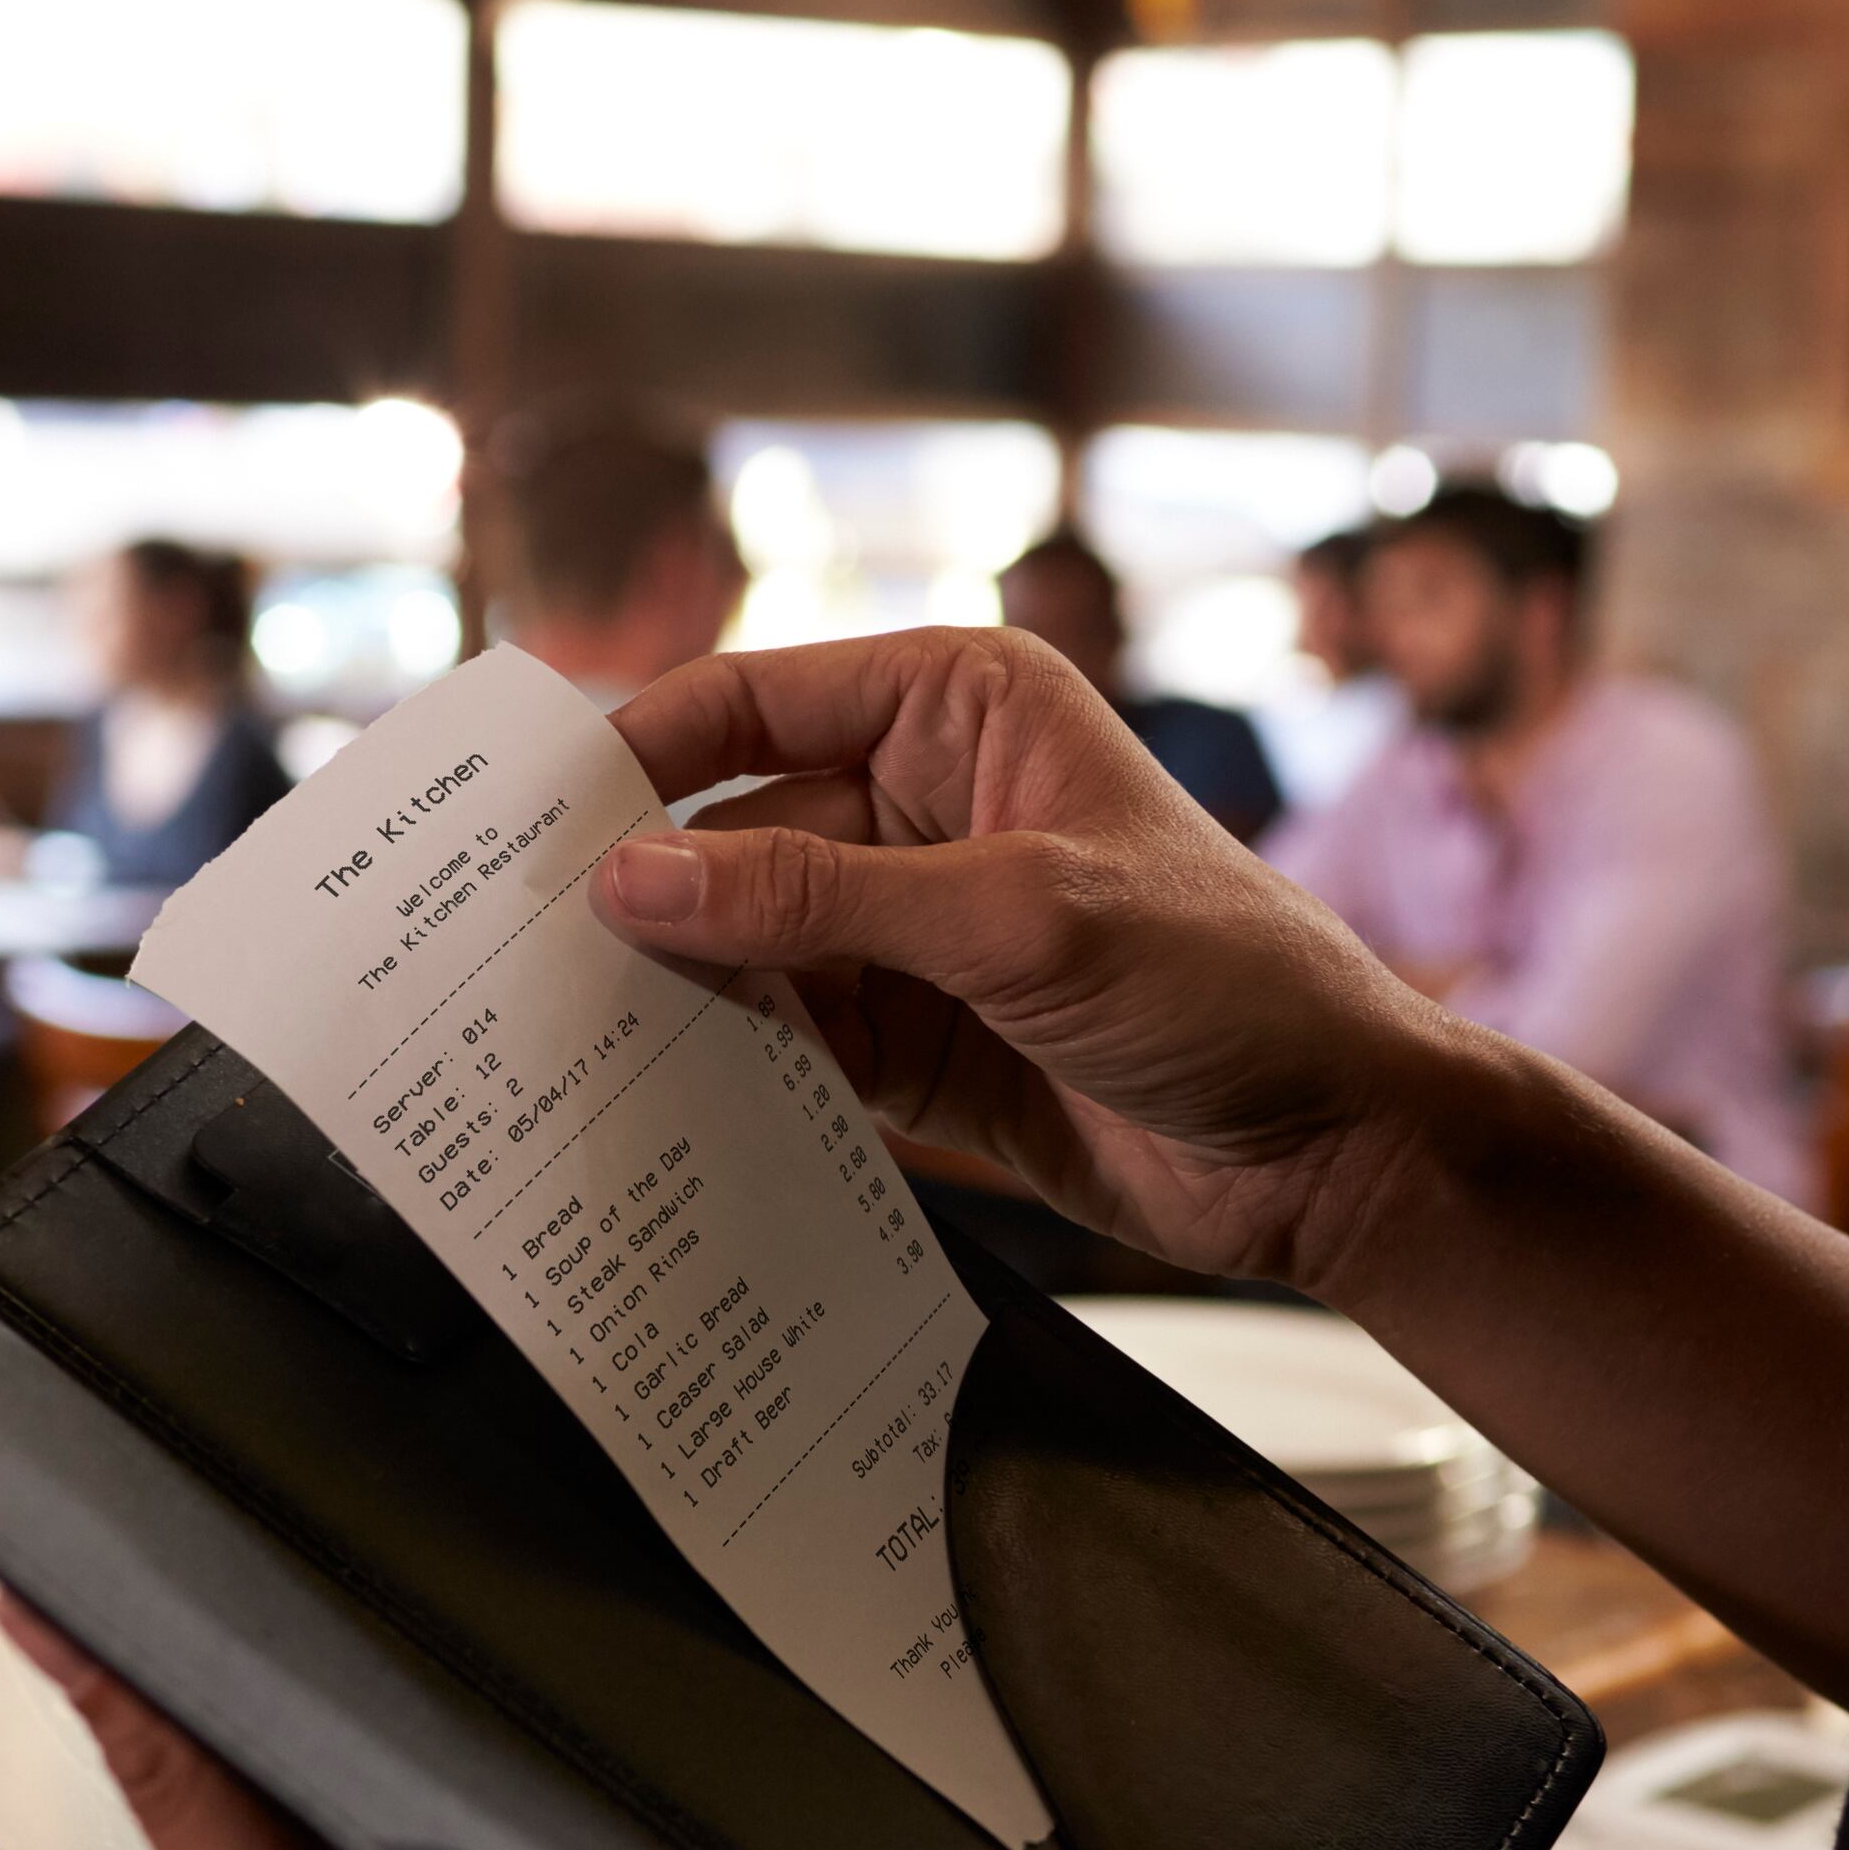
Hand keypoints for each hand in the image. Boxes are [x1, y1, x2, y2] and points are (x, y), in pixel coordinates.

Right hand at [595, 632, 1472, 1290]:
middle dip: (642, 891)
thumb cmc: (1234, 983)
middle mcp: (925, 797)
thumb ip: (819, 898)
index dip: (637, 752)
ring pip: (746, 942)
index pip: (754, 700)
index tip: (523, 820)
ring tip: (555, 1032)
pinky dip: (728, 1066)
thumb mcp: (1018, 919)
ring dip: (675, 988)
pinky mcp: (914, 1036)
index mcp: (960, 704)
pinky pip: (787, 1037)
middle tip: (512, 949)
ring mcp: (915, 923)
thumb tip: (638, 879)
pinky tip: (652, 1095)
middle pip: (730, 827)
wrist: (1336, 1149)